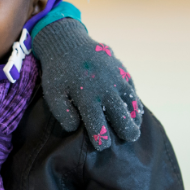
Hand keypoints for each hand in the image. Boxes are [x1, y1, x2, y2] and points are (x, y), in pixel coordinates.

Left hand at [30, 19, 143, 148]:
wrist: (67, 43)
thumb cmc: (58, 72)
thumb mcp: (53, 93)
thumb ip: (63, 112)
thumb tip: (76, 128)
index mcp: (87, 96)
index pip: (98, 123)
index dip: (101, 138)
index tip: (103, 146)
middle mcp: (106, 88)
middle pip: (121, 115)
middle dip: (126, 130)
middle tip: (129, 139)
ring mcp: (116, 78)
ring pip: (131, 102)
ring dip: (134, 116)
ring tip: (135, 128)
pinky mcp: (122, 71)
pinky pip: (132, 89)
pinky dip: (135, 101)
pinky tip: (134, 110)